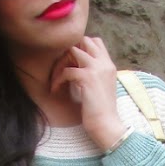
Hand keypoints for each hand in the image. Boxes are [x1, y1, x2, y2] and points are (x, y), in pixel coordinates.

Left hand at [49, 36, 126, 152]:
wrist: (107, 125)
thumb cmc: (101, 111)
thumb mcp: (100, 87)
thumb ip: (93, 74)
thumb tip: (75, 68)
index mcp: (109, 65)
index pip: (95, 42)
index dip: (80, 48)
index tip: (71, 64)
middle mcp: (104, 63)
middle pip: (84, 40)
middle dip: (69, 51)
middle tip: (62, 68)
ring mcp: (97, 69)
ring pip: (73, 50)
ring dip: (61, 63)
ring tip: (57, 79)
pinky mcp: (87, 78)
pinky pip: (66, 71)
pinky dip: (57, 80)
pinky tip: (55, 90)